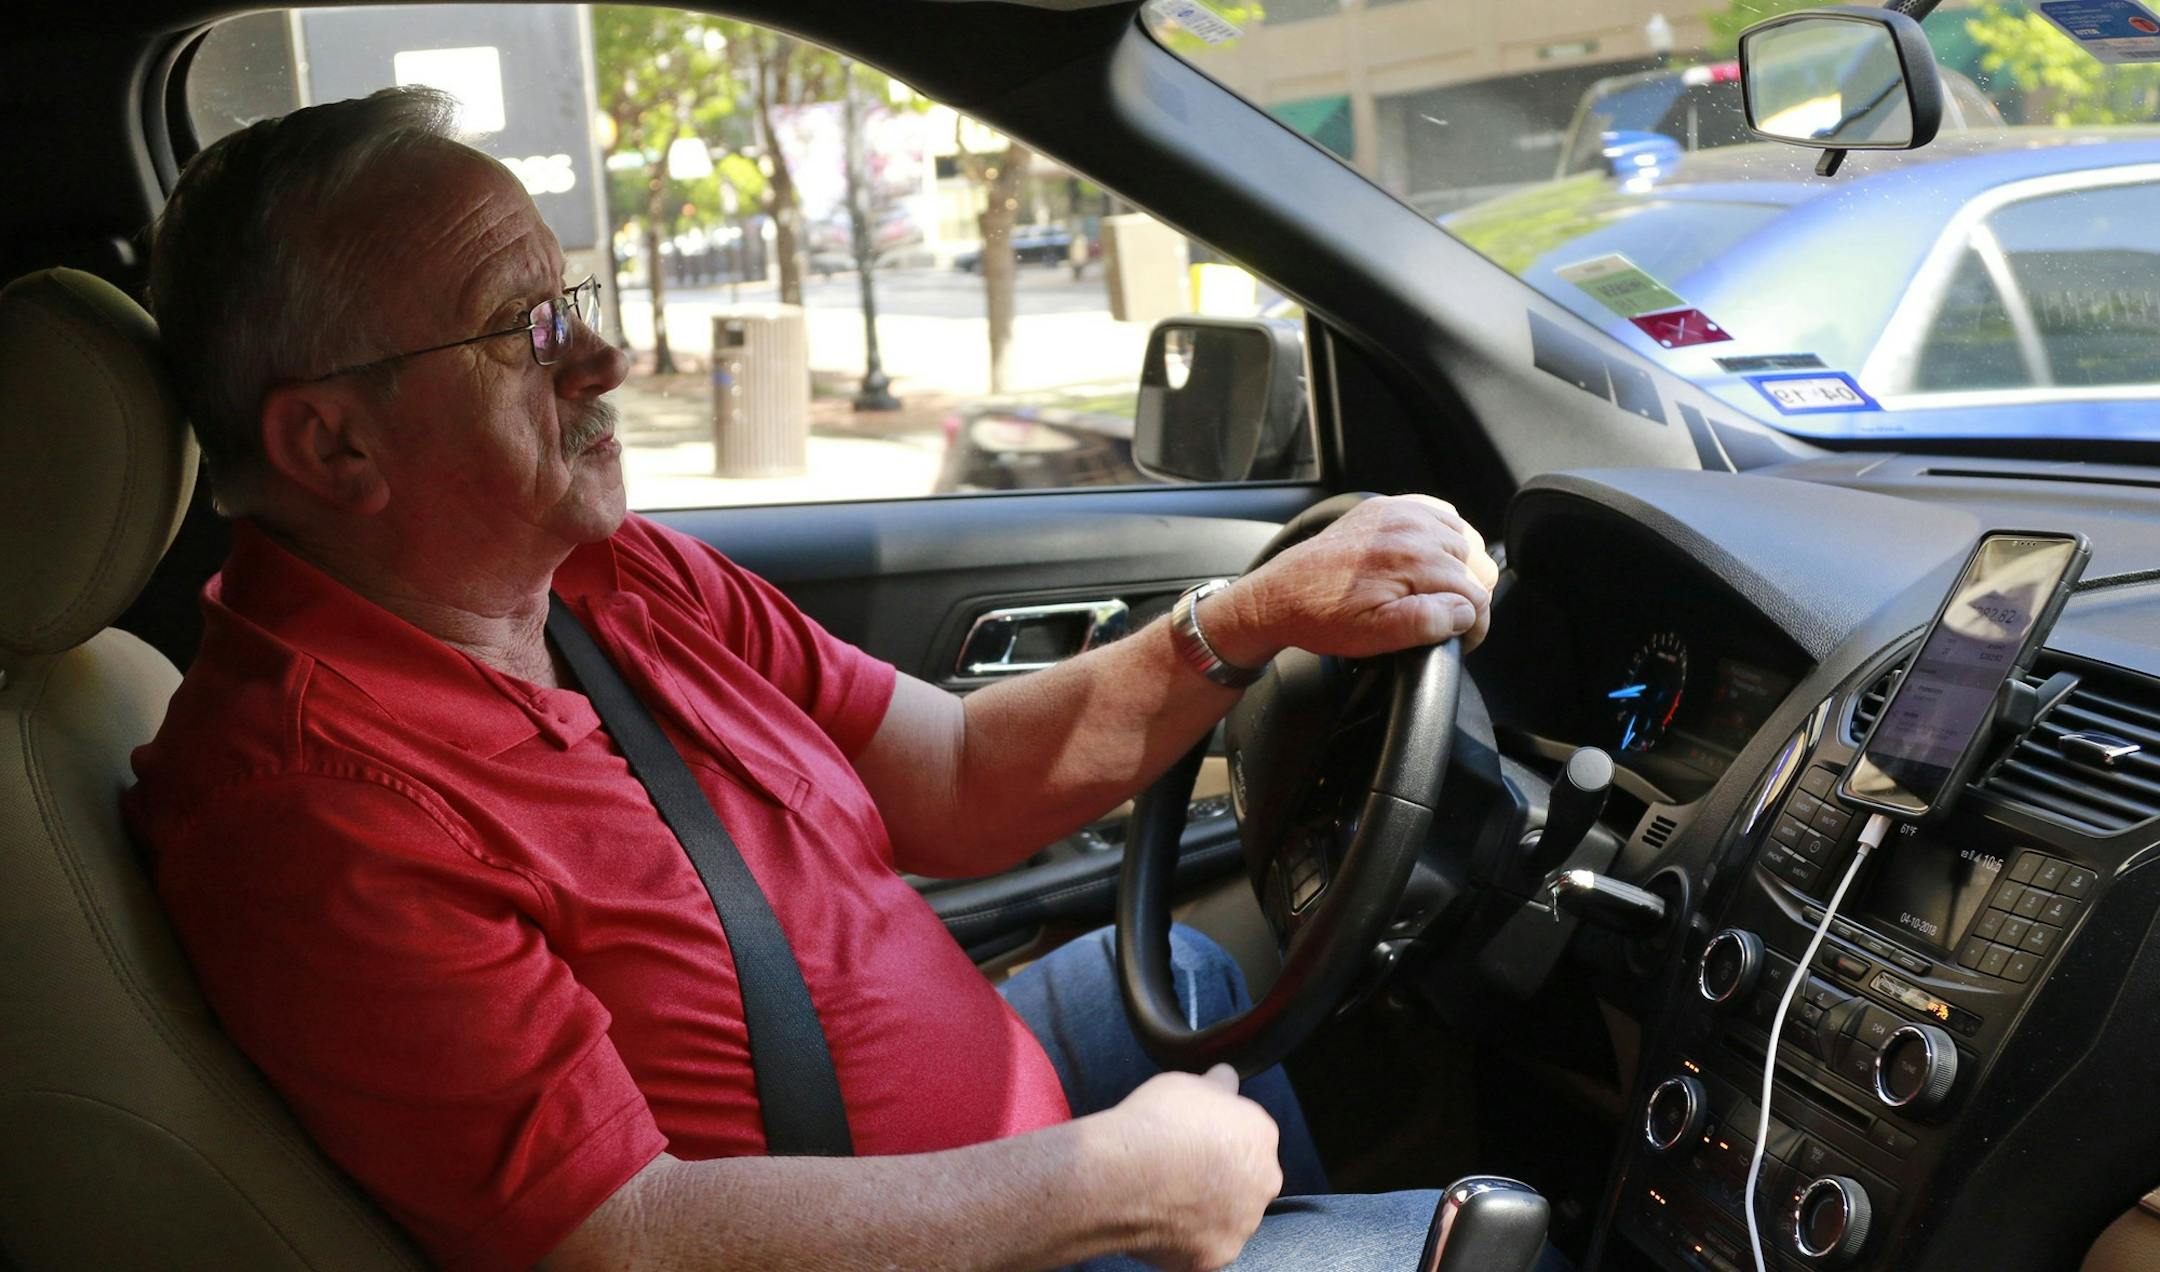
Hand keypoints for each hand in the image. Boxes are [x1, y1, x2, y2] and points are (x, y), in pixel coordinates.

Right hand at [1095, 1065, 1280, 1270]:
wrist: (1123, 1175)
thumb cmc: (1156, 1123)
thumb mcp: (1189, 1083)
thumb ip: (1217, 1086)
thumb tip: (1226, 1077)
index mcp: (1261, 1137)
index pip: (1251, 1136)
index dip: (1220, 1136)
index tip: (1195, 1138)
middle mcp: (1262, 1183)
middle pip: (1246, 1180)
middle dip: (1221, 1176)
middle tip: (1181, 1169)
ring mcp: (1240, 1225)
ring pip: (1227, 1216)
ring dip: (1206, 1209)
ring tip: (1165, 1196)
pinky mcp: (1214, 1256)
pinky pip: (1201, 1246)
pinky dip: (1184, 1238)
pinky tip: (1158, 1220)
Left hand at [1204, 495, 1499, 665]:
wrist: (1277, 595)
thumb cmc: (1321, 617)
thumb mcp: (1374, 635)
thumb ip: (1426, 622)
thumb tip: (1465, 610)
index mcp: (1412, 560)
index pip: (1475, 593)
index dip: (1473, 625)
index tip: (1460, 640)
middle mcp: (1410, 529)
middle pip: (1474, 564)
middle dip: (1468, 595)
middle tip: (1446, 620)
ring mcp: (1398, 513)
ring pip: (1462, 538)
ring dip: (1459, 566)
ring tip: (1438, 593)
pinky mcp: (1384, 508)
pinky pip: (1437, 512)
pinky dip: (1444, 534)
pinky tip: (1431, 555)